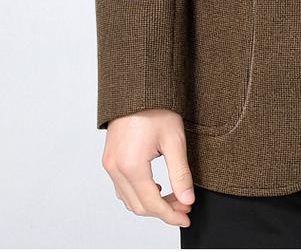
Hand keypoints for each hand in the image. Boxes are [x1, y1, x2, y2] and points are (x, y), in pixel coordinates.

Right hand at [102, 109, 194, 227]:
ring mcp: (109, 164)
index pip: (152, 204)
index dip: (171, 214)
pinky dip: (138, 193)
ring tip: (174, 196)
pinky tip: (156, 186)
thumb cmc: (156, 108)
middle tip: (184, 207)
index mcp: (131, 166)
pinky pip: (122, 187)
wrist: (137, 88)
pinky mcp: (109, 159)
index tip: (186, 216)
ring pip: (128, 199)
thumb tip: (187, 199)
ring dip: (151, 203)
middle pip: (139, 206)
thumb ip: (181, 173)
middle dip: (163, 210)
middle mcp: (115, 168)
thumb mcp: (175, 140)